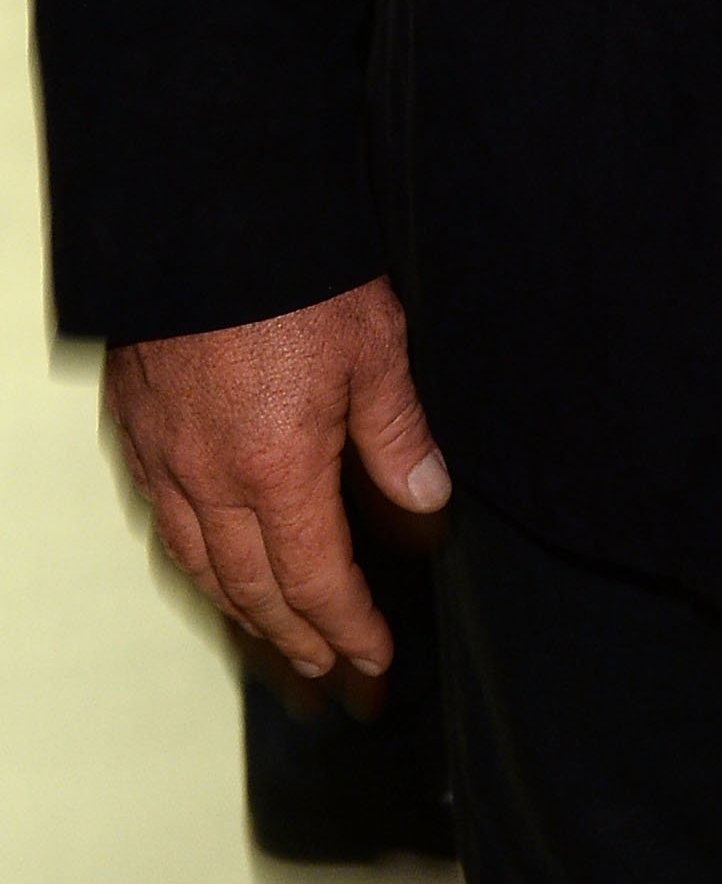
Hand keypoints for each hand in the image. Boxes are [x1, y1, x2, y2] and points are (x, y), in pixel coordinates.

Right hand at [104, 278, 449, 684]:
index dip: (346, 628)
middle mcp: (208, 478)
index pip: (315, 580)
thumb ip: (398, 433)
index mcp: (277, 467)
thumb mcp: (375, 348)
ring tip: (275, 638)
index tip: (372, 658)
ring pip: (195, 565)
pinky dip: (190, 559)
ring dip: (239, 612)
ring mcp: (161, 456)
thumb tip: (427, 498)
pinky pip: (159, 519)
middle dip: (295, 641)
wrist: (210, 211)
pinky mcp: (133, 429)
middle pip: (251, 589)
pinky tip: (209, 563)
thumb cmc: (296, 273)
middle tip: (328, 672)